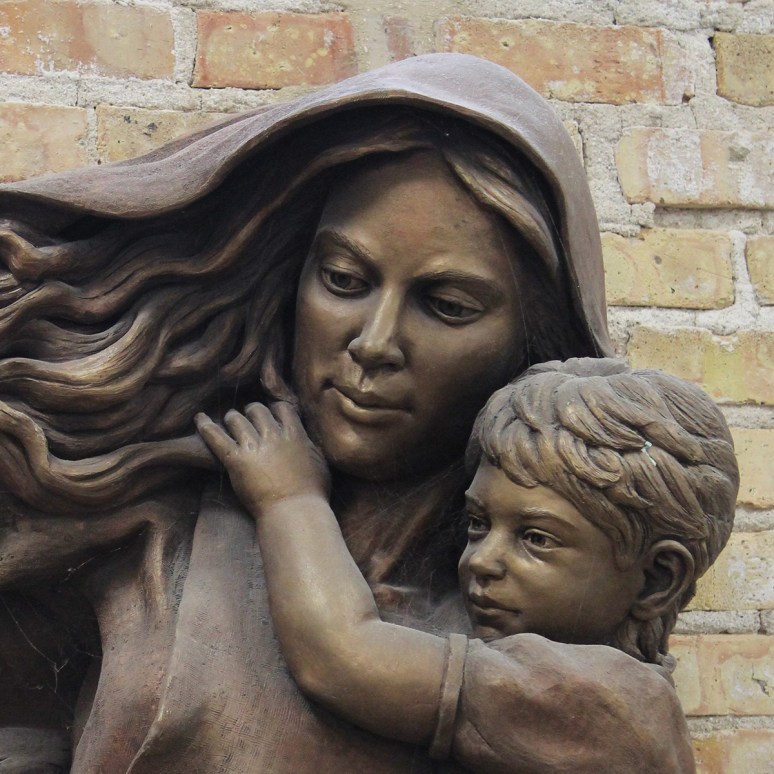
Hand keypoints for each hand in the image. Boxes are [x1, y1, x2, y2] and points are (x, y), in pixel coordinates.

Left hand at [195, 402, 329, 516]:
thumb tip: (305, 440)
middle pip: (257, 410)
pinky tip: (199, 418)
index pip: (282, 408)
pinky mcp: (236, 461)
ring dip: (233, 418)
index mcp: (295, 435)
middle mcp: (273, 435)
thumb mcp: (319, 463)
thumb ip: (309, 446)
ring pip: (236, 419)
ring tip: (230, 420)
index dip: (275, 410)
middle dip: (252, 412)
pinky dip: (205, 426)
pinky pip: (216, 437)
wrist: (295, 511)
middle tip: (249, 418)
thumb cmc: (312, 493)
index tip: (273, 415)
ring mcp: (253, 447)